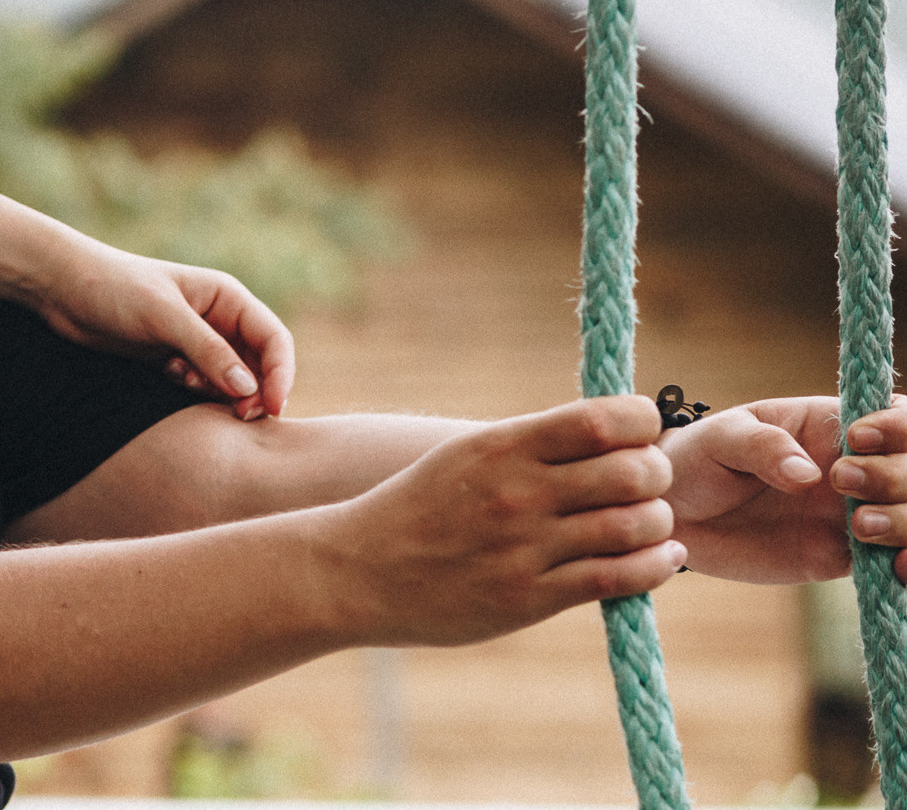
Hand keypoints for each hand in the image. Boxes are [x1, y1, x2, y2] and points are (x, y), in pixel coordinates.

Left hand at [0, 183, 293, 420]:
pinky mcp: (171, 360)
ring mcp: (194, 342)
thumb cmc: (114, 289)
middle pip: (258, 366)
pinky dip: (195, 392)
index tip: (272, 408)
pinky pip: (201, 386)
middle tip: (237, 418)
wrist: (61, 289)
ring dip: (221, 394)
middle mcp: (218, 320)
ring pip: (230, 381)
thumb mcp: (163, 317)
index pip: (273, 340)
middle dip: (254, 392)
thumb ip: (207, 351)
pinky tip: (171, 380)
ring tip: (189, 386)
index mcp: (227, 298)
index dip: (281, 375)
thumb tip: (249, 389)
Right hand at [334, 396, 679, 646]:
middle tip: (652, 483)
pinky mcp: (529, 598)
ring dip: (659, 522)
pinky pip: (618, 578)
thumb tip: (611, 434)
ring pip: (635, 526)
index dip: (641, 422)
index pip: (603, 420)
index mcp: (500, 446)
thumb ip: (532, 447)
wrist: (356, 570)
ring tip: (652, 523)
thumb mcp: (465, 457)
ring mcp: (525, 547)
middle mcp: (517, 493)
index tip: (641, 432)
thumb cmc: (418, 508)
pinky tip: (663, 559)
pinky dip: (657, 567)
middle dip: (658, 474)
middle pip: (633, 471)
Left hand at [669, 395, 906, 583]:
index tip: (856, 440)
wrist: (676, 516)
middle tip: (843, 483)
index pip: (898, 417)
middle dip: (898, 477)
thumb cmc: (698, 459)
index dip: (897, 427)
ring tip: (859, 527)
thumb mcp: (720, 439)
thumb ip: (761, 445)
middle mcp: (860, 468)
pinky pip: (897, 563)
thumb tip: (809, 474)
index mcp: (835, 425)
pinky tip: (896, 568)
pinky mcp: (848, 557)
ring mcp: (858, 513)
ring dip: (906, 521)